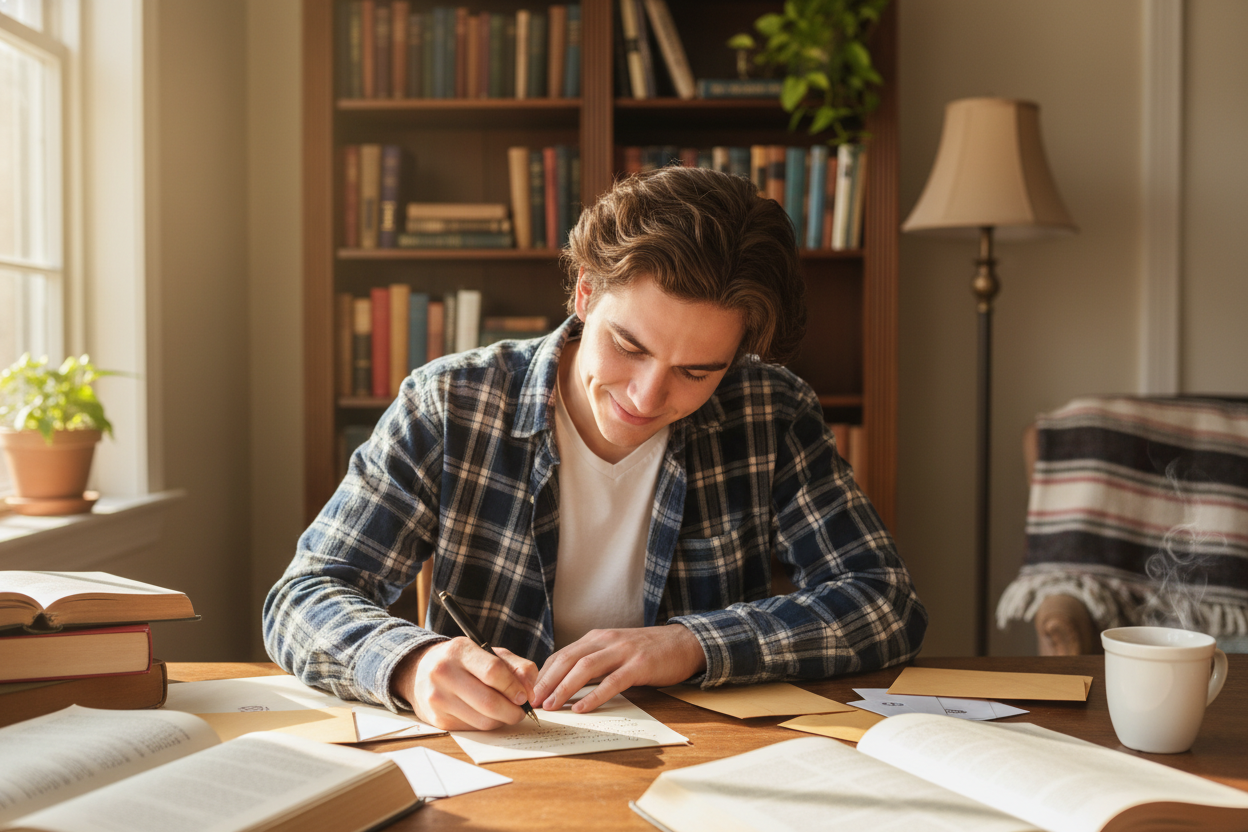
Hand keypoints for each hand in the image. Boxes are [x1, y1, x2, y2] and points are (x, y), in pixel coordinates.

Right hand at [390, 637, 537, 730]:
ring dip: (501, 720)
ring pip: (482, 720)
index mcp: (459, 650)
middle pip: (489, 702)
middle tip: (521, 711)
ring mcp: (438, 698)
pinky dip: (486, 725)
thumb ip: (517, 666)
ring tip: (506, 712)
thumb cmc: (463, 661)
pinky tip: (487, 715)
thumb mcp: (489, 653)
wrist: (420, 671)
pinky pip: (472, 728)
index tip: (524, 695)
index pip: (493, 671)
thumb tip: (530, 691)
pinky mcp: (437, 719)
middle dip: (513, 711)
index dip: (513, 687)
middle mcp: (444, 673)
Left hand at [533, 625, 706, 713]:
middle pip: (568, 660)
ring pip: (585, 669)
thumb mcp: (615, 650)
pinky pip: (612, 682)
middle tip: (532, 702)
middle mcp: (606, 640)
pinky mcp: (639, 665)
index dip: (544, 674)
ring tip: (551, 706)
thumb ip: (593, 662)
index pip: (562, 655)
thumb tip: (565, 684)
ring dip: (564, 688)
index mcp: (597, 637)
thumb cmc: (647, 651)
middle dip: (547, 682)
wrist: (683, 643)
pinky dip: (595, 696)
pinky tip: (582, 708)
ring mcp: (623, 651)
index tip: (530, 692)